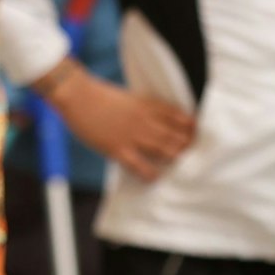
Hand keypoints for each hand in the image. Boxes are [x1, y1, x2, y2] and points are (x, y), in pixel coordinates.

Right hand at [47, 67, 195, 181]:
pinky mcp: (117, 148)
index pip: (178, 117)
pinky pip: (138, 165)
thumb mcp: (131, 98)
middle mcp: (145, 120)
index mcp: (149, 105)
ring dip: (174, 157)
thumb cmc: (101, 96)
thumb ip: (145, 109)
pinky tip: (155, 177)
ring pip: (163, 149)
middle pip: (174, 135)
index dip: (190, 127)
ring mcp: (132, 135)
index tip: (196, 134)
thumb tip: (156, 120)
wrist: (79, 96)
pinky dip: (149, 173)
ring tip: (181, 165)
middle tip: (193, 154)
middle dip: (186, 145)